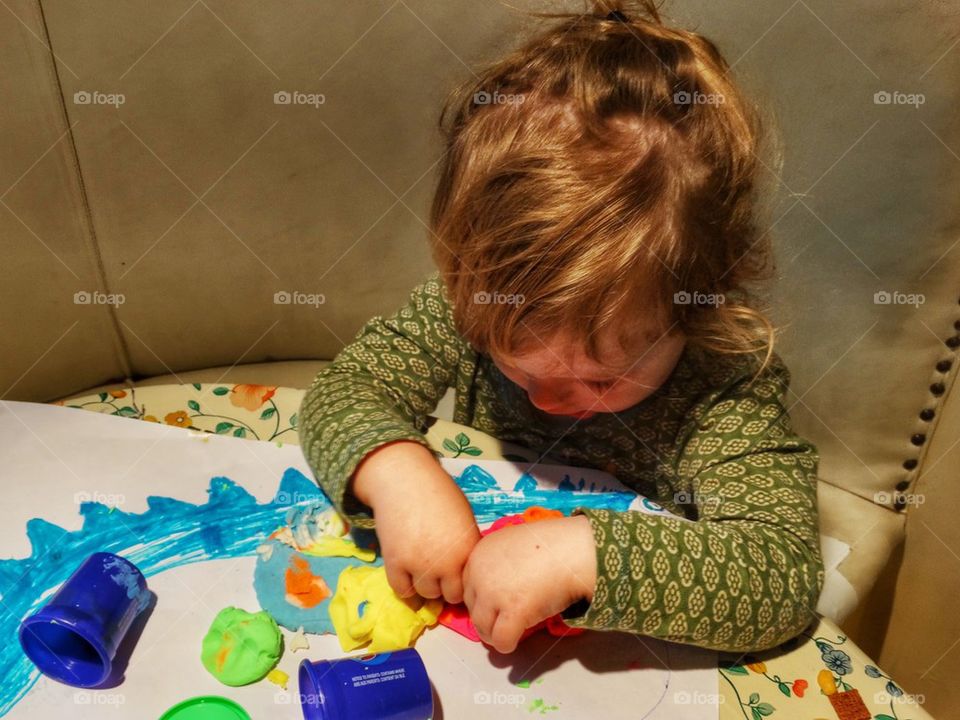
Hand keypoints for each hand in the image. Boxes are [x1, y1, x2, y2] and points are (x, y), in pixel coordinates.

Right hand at [351, 440, 479, 603]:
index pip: (468, 585)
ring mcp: (420, 564)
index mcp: (467, 550)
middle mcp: (446, 562)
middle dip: (445, 587)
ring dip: (425, 586)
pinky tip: (407, 573)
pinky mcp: (396, 563)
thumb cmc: (438, 494)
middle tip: (438, 573)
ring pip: (426, 594)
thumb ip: (465, 547)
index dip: (461, 582)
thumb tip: (463, 571)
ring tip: (422, 569)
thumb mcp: (464, 519)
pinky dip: (405, 586)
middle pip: (449, 595)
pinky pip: (402, 590)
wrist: (404, 480)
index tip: (454, 576)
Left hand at [462, 515, 596, 653]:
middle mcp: (479, 573)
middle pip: (472, 607)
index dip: (482, 599)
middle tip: (504, 620)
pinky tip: (516, 640)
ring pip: (481, 626)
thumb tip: (495, 587)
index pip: (467, 587)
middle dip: (487, 616)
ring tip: (509, 632)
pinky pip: (501, 640)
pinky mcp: (512, 613)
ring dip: (494, 633)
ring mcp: (493, 594)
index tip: (495, 605)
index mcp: (479, 554)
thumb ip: (497, 562)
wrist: (573, 549)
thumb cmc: (551, 545)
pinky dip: (507, 644)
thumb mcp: (511, 543)